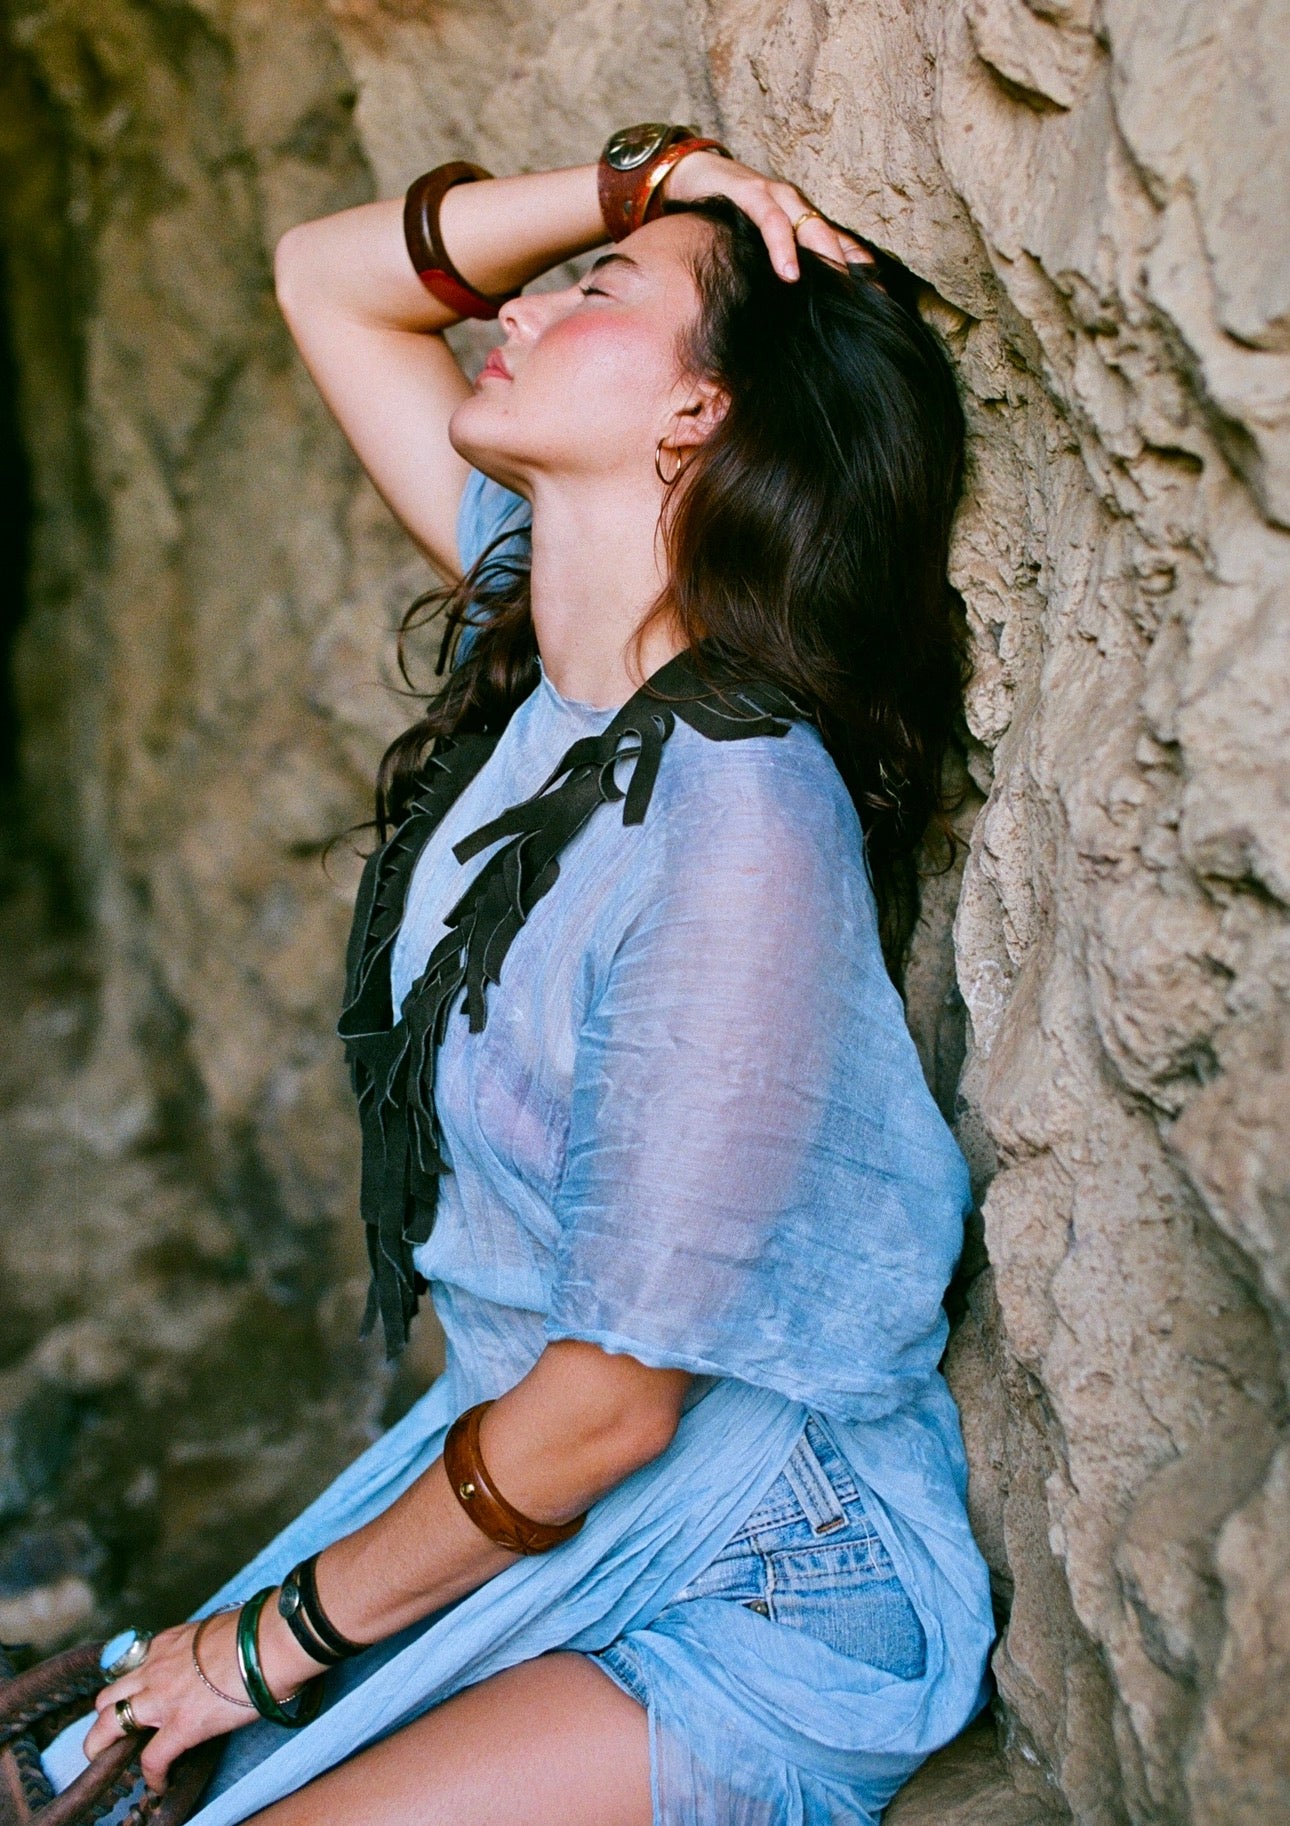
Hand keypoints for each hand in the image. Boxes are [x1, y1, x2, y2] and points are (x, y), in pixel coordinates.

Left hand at [81, 1602, 321, 1790]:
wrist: (269, 1642)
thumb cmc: (257, 1631)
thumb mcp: (216, 1629)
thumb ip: (204, 1646)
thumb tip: (217, 1659)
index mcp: (167, 1643)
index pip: (130, 1667)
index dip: (127, 1689)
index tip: (133, 1701)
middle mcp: (155, 1669)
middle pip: (106, 1698)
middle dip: (102, 1720)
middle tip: (110, 1737)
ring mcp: (162, 1698)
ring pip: (108, 1726)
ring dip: (106, 1747)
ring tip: (115, 1763)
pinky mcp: (179, 1726)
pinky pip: (151, 1759)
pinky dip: (152, 1776)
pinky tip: (159, 1784)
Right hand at [661, 150, 873, 281]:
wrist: (691, 173)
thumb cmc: (725, 215)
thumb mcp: (755, 245)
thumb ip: (779, 267)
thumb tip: (793, 302)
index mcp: (800, 220)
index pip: (840, 244)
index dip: (860, 269)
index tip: (879, 298)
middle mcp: (794, 206)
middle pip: (832, 236)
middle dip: (850, 267)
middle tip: (865, 300)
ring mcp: (775, 197)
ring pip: (808, 226)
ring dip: (823, 258)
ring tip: (833, 290)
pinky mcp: (749, 193)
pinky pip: (771, 220)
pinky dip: (781, 246)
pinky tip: (788, 272)